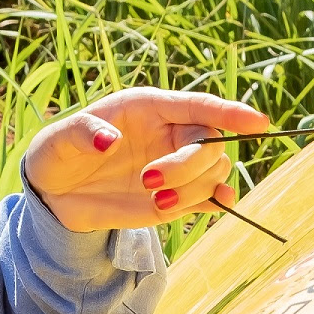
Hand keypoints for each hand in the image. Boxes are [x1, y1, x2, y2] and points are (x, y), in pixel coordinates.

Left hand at [20, 88, 274, 232]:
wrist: (56, 194)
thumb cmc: (58, 154)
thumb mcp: (58, 139)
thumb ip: (82, 132)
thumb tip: (110, 140)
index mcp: (150, 108)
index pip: (199, 106)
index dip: (230, 112)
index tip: (258, 123)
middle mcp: (170, 134)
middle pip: (210, 144)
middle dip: (190, 165)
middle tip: (149, 183)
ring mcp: (176, 167)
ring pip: (214, 172)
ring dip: (196, 190)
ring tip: (157, 204)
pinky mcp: (175, 198)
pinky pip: (210, 197)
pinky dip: (217, 202)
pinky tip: (213, 207)